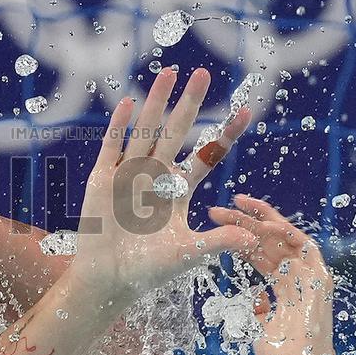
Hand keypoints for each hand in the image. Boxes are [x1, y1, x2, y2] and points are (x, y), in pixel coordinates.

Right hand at [73, 68, 255, 301]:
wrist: (107, 280)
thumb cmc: (147, 271)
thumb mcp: (187, 254)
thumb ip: (217, 242)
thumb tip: (252, 237)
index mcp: (179, 191)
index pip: (206, 156)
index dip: (224, 135)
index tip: (245, 112)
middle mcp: (156, 176)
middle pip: (176, 132)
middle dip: (189, 104)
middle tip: (203, 74)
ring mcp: (129, 174)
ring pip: (146, 131)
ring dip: (156, 102)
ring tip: (169, 74)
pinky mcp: (104, 179)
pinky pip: (113, 146)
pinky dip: (121, 125)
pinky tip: (129, 102)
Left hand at [208, 195, 334, 354]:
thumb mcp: (258, 327)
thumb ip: (255, 311)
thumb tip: (252, 301)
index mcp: (283, 285)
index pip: (258, 252)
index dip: (238, 235)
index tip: (216, 221)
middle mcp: (297, 277)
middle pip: (267, 240)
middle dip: (243, 222)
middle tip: (216, 209)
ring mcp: (310, 277)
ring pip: (285, 237)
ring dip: (263, 219)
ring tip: (239, 203)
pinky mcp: (321, 281)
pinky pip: (307, 248)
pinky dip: (289, 233)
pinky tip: (268, 224)